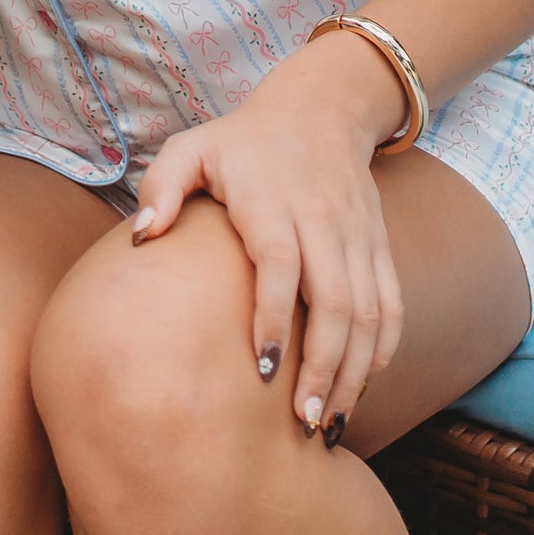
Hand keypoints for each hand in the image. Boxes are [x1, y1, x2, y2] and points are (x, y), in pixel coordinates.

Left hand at [126, 35, 409, 440]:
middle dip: (323, 365)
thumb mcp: (189, 148)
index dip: (276, 317)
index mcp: (273, 201)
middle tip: (302, 421)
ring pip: (368, 313)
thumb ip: (161, 188)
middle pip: (334, 301)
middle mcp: (323, 221)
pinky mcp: (379, 247)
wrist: (320, 111)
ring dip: (353, 371)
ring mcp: (358, 237)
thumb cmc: (241, 142)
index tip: (265, 371)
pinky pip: (390, 305)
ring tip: (328, 422)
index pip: (281, 264)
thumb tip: (143, 239)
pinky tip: (359, 389)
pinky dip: (381, 350)